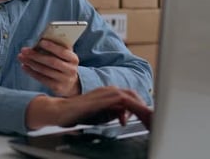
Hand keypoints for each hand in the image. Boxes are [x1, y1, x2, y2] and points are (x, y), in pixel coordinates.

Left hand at [18, 39, 80, 96]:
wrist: (71, 84)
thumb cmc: (64, 64)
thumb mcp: (64, 55)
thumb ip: (56, 47)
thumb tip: (39, 41)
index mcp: (73, 58)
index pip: (62, 52)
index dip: (52, 47)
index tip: (40, 42)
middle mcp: (71, 70)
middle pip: (52, 62)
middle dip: (36, 55)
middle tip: (24, 50)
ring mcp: (64, 80)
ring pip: (45, 70)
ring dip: (31, 63)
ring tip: (21, 57)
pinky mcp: (57, 87)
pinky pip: (42, 79)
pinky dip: (31, 72)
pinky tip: (24, 66)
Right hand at [26, 86, 152, 130]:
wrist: (61, 111)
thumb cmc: (77, 114)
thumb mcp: (101, 115)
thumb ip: (113, 113)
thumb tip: (125, 115)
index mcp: (108, 93)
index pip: (130, 97)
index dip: (140, 107)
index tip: (147, 118)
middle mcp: (108, 90)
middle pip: (132, 94)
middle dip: (143, 107)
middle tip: (150, 120)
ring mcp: (104, 92)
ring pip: (129, 95)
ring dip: (139, 108)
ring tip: (145, 119)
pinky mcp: (101, 98)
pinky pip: (121, 100)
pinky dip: (131, 107)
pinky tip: (132, 117)